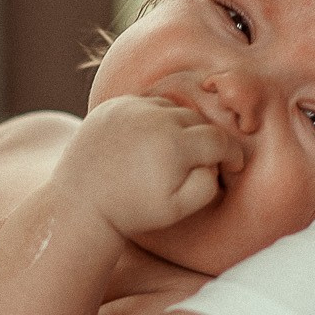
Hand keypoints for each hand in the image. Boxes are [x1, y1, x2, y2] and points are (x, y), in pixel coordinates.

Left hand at [53, 95, 243, 237]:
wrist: (82, 202)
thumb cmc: (133, 210)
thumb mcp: (177, 209)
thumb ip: (207, 185)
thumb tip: (214, 161)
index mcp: (174, 145)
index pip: (218, 140)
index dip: (230, 154)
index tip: (232, 165)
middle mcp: (154, 119)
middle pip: (197, 122)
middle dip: (204, 142)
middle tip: (199, 163)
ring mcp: (131, 108)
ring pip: (174, 109)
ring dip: (179, 127)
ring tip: (171, 153)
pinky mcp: (114, 104)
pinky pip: (147, 104)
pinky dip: (154, 119)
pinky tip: (149, 141)